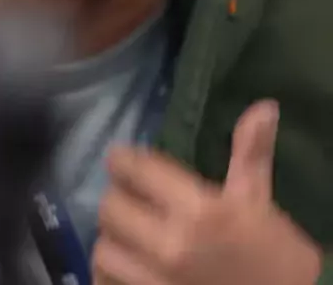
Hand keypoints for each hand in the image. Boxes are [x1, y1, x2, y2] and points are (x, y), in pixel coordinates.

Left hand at [93, 101, 322, 284]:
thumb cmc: (270, 253)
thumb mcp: (258, 199)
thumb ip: (250, 150)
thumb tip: (264, 106)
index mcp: (199, 211)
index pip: (137, 171)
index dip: (122, 160)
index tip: (122, 159)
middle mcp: (171, 246)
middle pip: (111, 207)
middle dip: (119, 197)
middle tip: (129, 195)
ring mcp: (156, 282)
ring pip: (103, 249)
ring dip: (113, 238)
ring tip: (127, 232)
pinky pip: (106, 283)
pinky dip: (111, 273)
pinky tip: (127, 264)